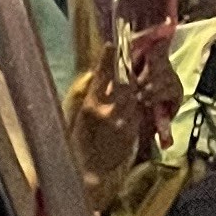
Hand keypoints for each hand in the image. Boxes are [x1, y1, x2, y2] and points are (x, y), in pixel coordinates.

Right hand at [66, 39, 175, 205]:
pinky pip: (137, 113)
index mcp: (90, 105)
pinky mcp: (132, 132)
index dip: (107, 59)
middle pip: (123, 83)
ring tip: (130, 86)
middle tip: (126, 62)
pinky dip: (135, 108)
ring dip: (132, 91)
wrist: (88, 170)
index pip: (101, 75)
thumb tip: (101, 78)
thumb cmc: (79, 142)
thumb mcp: (80, 116)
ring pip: (133, 98)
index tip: (112, 45)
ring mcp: (122, 122)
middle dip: (126, 72)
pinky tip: (130, 109)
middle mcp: (108, 111)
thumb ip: (93, 97)